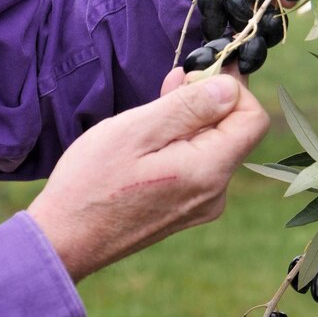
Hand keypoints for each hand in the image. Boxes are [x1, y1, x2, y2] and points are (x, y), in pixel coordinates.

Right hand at [27, 72, 269, 281]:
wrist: (64, 240)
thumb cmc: (92, 183)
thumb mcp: (137, 131)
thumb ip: (188, 107)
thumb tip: (231, 87)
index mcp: (209, 171)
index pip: (253, 118)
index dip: (234, 89)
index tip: (198, 75)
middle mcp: (215, 192)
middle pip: (235, 130)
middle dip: (209, 99)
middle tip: (174, 80)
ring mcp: (202, 203)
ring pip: (214, 145)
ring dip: (192, 118)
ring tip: (157, 103)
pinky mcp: (186, 208)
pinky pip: (198, 163)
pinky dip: (183, 140)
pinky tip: (154, 130)